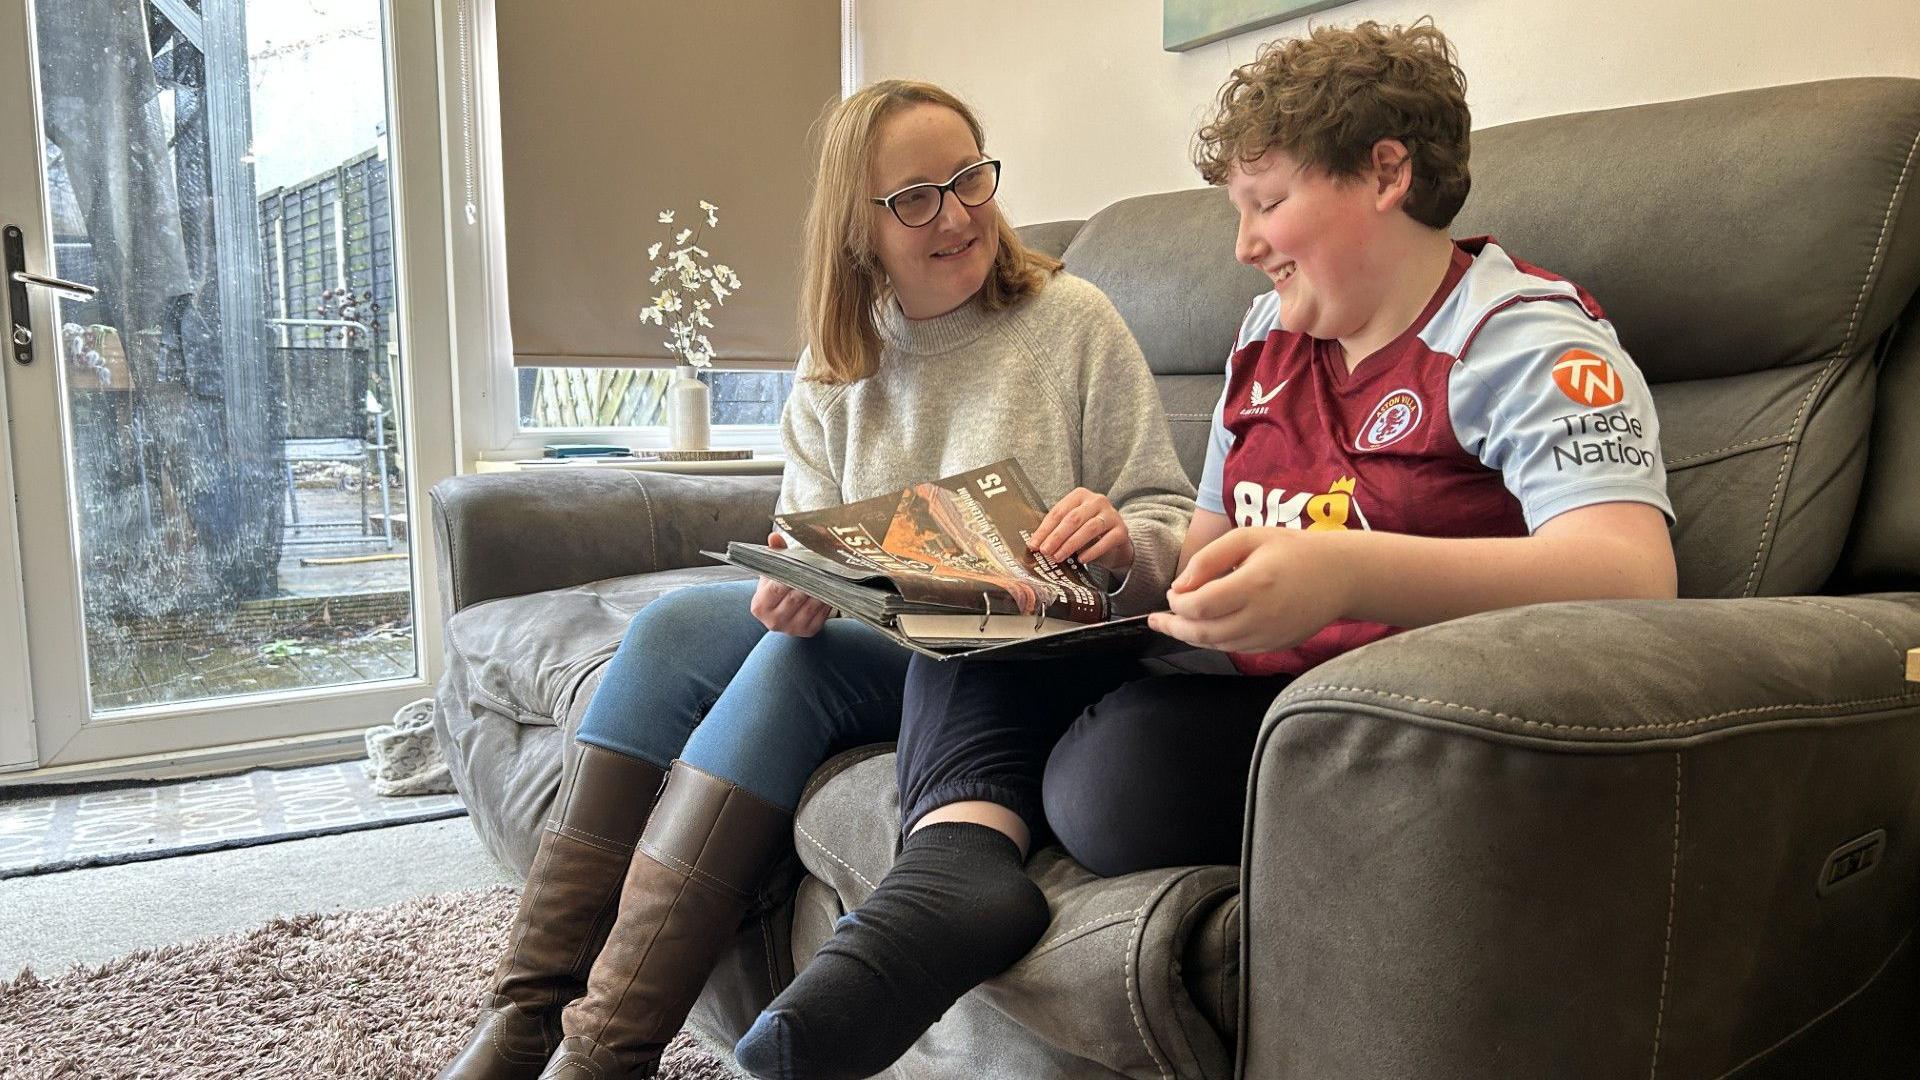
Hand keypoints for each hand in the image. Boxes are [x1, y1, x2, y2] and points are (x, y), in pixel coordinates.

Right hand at [751, 531, 833, 635]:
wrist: (780, 614)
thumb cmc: (775, 590)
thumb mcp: (770, 573)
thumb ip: (774, 554)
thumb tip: (774, 537)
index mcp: (760, 606)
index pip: (776, 588)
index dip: (789, 575)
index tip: (801, 564)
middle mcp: (774, 621)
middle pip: (795, 597)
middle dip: (808, 580)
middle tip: (819, 566)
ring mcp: (792, 628)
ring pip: (811, 605)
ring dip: (820, 589)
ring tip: (827, 575)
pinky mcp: (809, 631)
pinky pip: (822, 613)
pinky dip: (826, 599)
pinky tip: (829, 588)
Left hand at [1030, 488, 1133, 571]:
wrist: (1115, 541)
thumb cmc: (1087, 532)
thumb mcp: (1071, 526)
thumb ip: (1056, 530)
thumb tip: (1034, 544)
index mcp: (1080, 495)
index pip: (1059, 512)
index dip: (1045, 529)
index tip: (1033, 545)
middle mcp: (1097, 501)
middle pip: (1073, 518)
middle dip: (1057, 536)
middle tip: (1045, 551)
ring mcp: (1111, 514)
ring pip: (1089, 528)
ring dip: (1071, 544)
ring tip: (1059, 557)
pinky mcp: (1122, 530)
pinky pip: (1106, 541)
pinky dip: (1092, 551)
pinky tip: (1081, 560)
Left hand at [1147, 528, 1350, 652]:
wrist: (1341, 576)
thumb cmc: (1293, 550)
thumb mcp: (1249, 538)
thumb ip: (1210, 558)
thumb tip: (1180, 587)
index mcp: (1254, 584)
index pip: (1200, 606)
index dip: (1178, 604)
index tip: (1172, 594)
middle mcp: (1261, 616)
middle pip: (1203, 632)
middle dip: (1174, 626)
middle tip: (1156, 619)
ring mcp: (1269, 636)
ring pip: (1217, 645)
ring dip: (1191, 636)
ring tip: (1173, 624)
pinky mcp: (1275, 646)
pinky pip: (1234, 649)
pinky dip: (1213, 641)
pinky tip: (1203, 628)